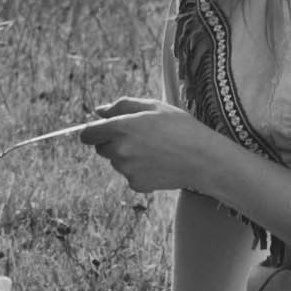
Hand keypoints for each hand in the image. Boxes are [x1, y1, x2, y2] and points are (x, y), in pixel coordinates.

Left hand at [67, 99, 218, 197]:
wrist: (204, 159)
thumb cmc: (181, 127)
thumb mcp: (153, 106)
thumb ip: (122, 106)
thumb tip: (99, 112)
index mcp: (120, 128)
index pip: (87, 134)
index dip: (93, 131)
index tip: (102, 130)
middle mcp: (119, 150)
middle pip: (101, 149)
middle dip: (112, 142)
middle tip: (139, 137)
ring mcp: (127, 170)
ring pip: (117, 162)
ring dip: (127, 156)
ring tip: (155, 149)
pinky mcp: (137, 185)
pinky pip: (130, 176)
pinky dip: (139, 171)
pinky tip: (159, 163)